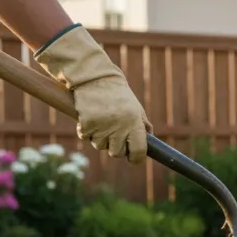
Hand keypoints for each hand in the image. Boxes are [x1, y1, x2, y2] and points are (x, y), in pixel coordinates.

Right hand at [35, 25, 150, 164]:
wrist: (95, 77)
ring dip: (101, 139)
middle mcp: (119, 127)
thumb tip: (150, 143)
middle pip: (117, 153)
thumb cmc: (118, 94)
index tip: (134, 158)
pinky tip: (90, 118)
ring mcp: (101, 126)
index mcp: (134, 123)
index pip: (139, 151)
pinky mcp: (85, 124)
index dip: (137, 158)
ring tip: (102, 122)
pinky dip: (87, 131)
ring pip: (100, 146)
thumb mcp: (135, 107)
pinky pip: (86, 137)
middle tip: (115, 136)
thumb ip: (142, 125)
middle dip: (116, 148)